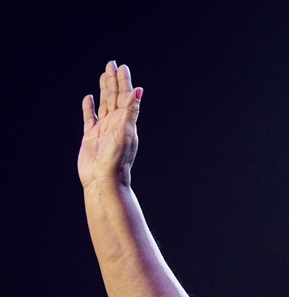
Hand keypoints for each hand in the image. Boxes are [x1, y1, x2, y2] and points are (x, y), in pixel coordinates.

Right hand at [78, 61, 141, 188]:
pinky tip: (89, 98)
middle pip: (114, 96)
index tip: (122, 67)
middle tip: (112, 64)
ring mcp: (103, 129)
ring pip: (104, 104)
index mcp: (126, 121)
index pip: (125, 96)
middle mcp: (116, 123)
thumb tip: (138, 90)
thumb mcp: (126, 131)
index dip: (124, 81)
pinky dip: (89, 108)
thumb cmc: (117, 158)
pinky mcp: (91, 136)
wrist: (103, 179)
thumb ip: (131, 110)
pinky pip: (90, 118)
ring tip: (103, 75)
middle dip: (113, 80)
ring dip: (104, 89)